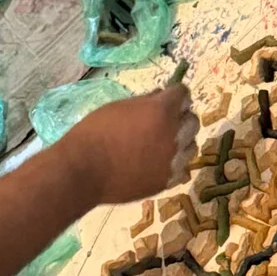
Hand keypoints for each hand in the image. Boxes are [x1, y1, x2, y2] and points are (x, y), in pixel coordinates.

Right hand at [68, 82, 197, 204]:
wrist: (84, 170)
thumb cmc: (95, 132)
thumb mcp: (119, 107)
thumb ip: (145, 102)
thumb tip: (159, 96)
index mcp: (162, 110)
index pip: (183, 94)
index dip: (175, 95)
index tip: (167, 99)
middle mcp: (175, 134)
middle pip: (192, 120)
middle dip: (180, 118)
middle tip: (164, 122)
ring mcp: (173, 160)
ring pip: (191, 146)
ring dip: (181, 142)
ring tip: (161, 145)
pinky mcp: (167, 181)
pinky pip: (182, 169)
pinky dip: (174, 164)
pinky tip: (158, 163)